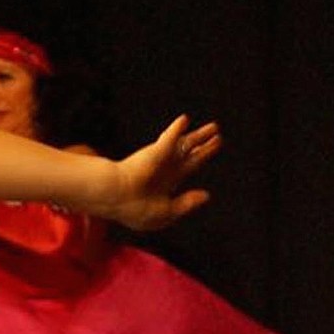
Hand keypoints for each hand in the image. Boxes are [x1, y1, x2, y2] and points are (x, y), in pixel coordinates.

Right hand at [107, 116, 220, 231]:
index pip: (189, 166)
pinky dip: (177, 129)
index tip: (213, 148)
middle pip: (190, 153)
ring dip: (199, 135)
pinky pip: (169, 137)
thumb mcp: (166, 214)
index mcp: (168, 181)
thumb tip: (205, 195)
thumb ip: (186, 204)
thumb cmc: (135, 209)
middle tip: (217, 134)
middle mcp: (166, 167)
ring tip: (214, 127)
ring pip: (185, 143)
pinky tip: (185, 119)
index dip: (202, 156)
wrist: (116, 198)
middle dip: (204, 144)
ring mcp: (161, 158)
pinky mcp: (156, 152)